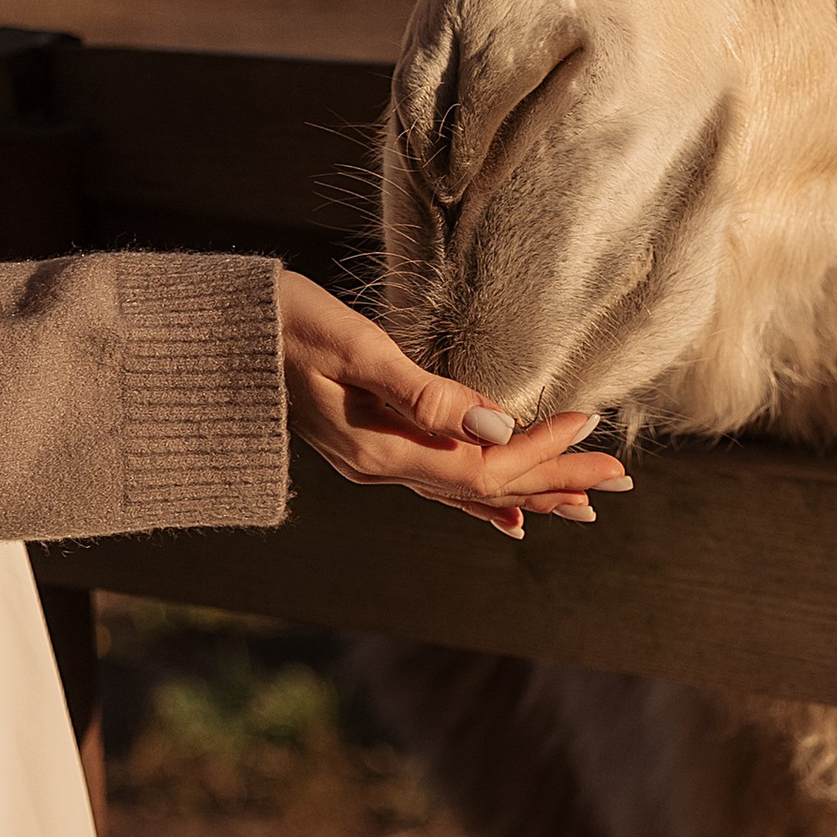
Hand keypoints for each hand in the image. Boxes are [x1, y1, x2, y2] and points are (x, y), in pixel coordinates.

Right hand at [278, 270, 632, 539]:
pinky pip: (441, 484)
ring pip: (467, 490)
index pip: (481, 466)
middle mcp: (380, 467)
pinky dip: (482, 496)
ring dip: (528, 491)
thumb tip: (495, 424)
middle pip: (484, 488)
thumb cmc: (280, 323)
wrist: (216, 335)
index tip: (593, 424)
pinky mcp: (368, 446)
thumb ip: (421, 390)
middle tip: (619, 478)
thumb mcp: (351, 346)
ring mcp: (372, 462)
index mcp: (379, 449)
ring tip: (584, 502)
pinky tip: (507, 513)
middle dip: (553, 479)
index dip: (540, 450)